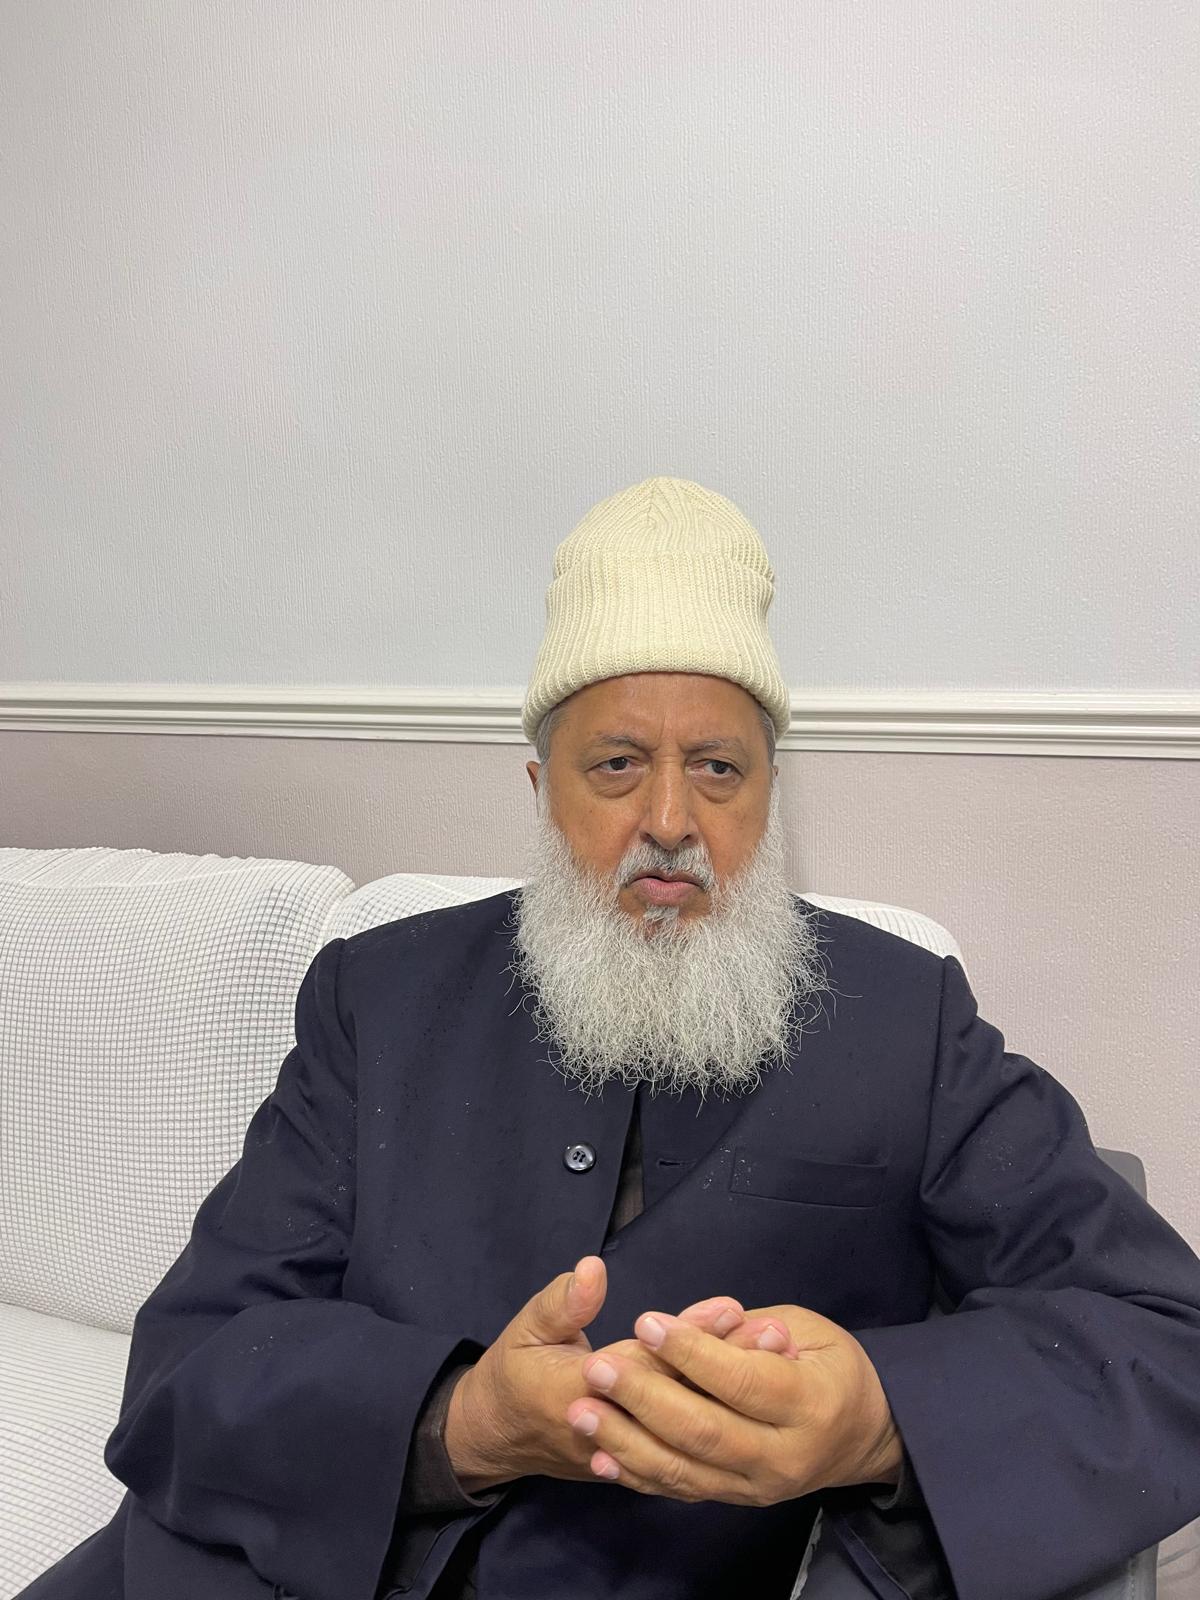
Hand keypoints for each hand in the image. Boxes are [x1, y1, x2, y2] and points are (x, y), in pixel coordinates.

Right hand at [443, 1259, 759, 1492]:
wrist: (498, 1437)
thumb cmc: (513, 1373)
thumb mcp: (525, 1328)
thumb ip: (561, 1302)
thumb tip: (592, 1269)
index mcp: (581, 1394)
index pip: (648, 1363)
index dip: (691, 1336)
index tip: (732, 1307)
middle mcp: (614, 1432)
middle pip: (682, 1397)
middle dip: (732, 1363)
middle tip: (777, 1333)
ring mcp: (630, 1456)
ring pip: (693, 1429)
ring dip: (737, 1396)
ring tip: (779, 1360)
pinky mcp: (640, 1466)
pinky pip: (690, 1454)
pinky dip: (726, 1430)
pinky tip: (758, 1405)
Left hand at [564, 1301, 900, 1501]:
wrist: (861, 1435)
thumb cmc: (830, 1365)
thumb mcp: (807, 1327)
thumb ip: (751, 1330)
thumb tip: (702, 1326)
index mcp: (809, 1402)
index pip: (742, 1381)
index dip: (692, 1353)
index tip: (646, 1321)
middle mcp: (783, 1455)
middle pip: (706, 1431)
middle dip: (645, 1399)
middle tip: (597, 1368)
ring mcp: (757, 1486)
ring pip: (686, 1470)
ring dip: (627, 1443)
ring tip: (584, 1411)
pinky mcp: (735, 1499)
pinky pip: (681, 1490)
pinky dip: (638, 1475)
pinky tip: (601, 1456)